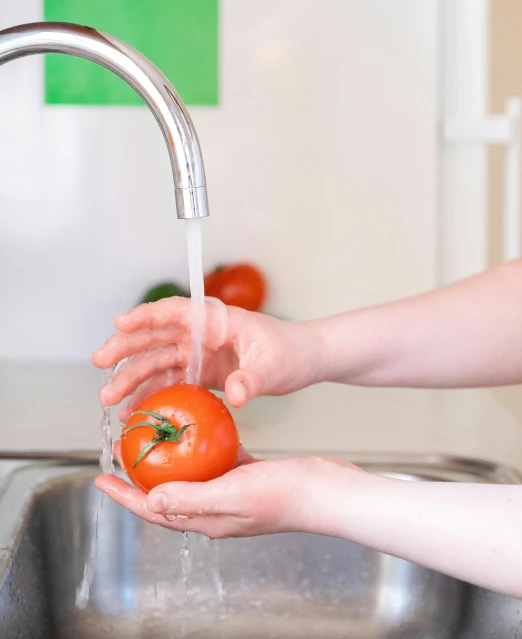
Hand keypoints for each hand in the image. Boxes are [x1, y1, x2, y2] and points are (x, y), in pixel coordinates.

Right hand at [93, 297, 321, 421]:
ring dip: (132, 377)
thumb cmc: (291, 352)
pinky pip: (169, 382)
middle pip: (157, 336)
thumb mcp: (273, 366)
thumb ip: (253, 379)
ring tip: (110, 398)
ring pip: (157, 362)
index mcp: (216, 320)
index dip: (147, 316)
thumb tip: (236, 393)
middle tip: (100, 361)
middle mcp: (202, 334)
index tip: (121, 323)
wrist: (304, 362)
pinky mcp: (202, 373)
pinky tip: (133, 410)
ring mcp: (200, 353)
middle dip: (127, 348)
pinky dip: (150, 395)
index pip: (176, 311)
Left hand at [95, 444, 362, 538]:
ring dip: (169, 458)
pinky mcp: (248, 476)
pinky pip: (216, 459)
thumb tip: (151, 501)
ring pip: (190, 474)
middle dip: (140, 475)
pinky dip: (204, 444)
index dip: (125, 496)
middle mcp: (215, 509)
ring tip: (155, 435)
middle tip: (123, 450)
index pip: (154, 509)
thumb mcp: (233, 494)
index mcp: (207, 519)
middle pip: (166, 491)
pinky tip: (202, 425)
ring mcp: (232, 492)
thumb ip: (190, 499)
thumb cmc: (285, 495)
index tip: (100, 478)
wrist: (326, 490)